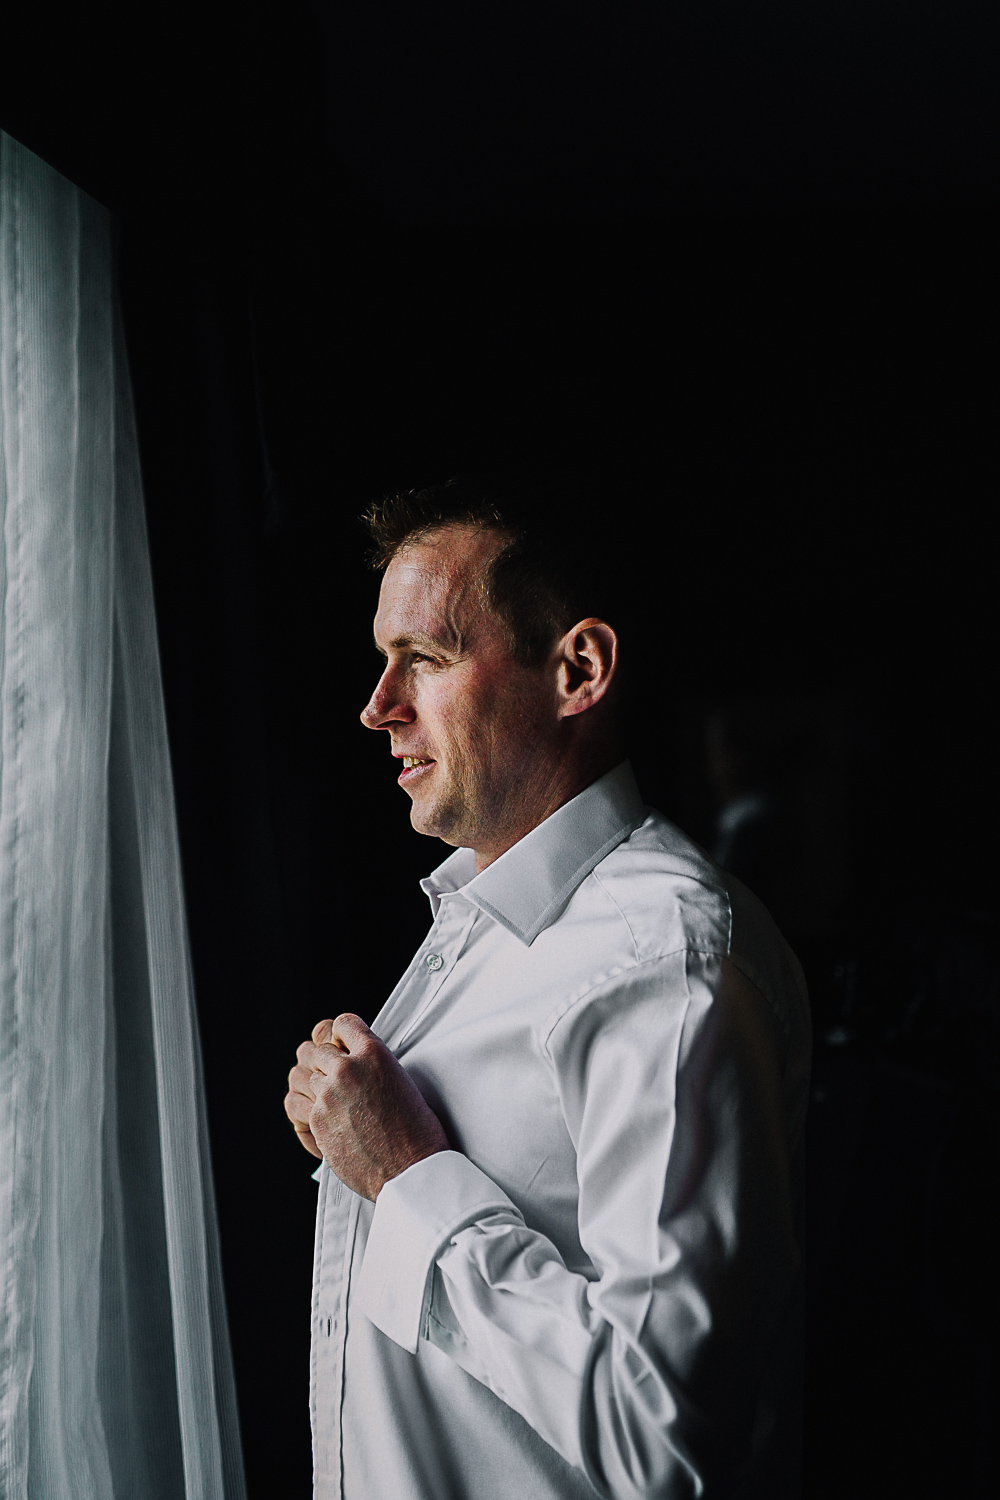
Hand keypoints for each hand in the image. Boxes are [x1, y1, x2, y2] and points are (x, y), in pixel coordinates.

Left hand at [284, 1014, 447, 1199]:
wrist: (411, 1171)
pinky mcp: (317, 1121)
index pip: (343, 1024)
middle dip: (324, 1063)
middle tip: (333, 1079)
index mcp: (375, 1054)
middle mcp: (348, 1068)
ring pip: (303, 1076)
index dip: (341, 1036)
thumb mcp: (401, 1082)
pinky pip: (296, 1104)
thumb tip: (355, 1066)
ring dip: (312, 1085)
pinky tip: (318, 1119)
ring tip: (324, 1099)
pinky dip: (305, 1110)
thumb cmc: (416, 1132)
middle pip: (317, 1050)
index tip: (342, 1047)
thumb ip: (373, 1068)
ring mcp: (329, 1094)